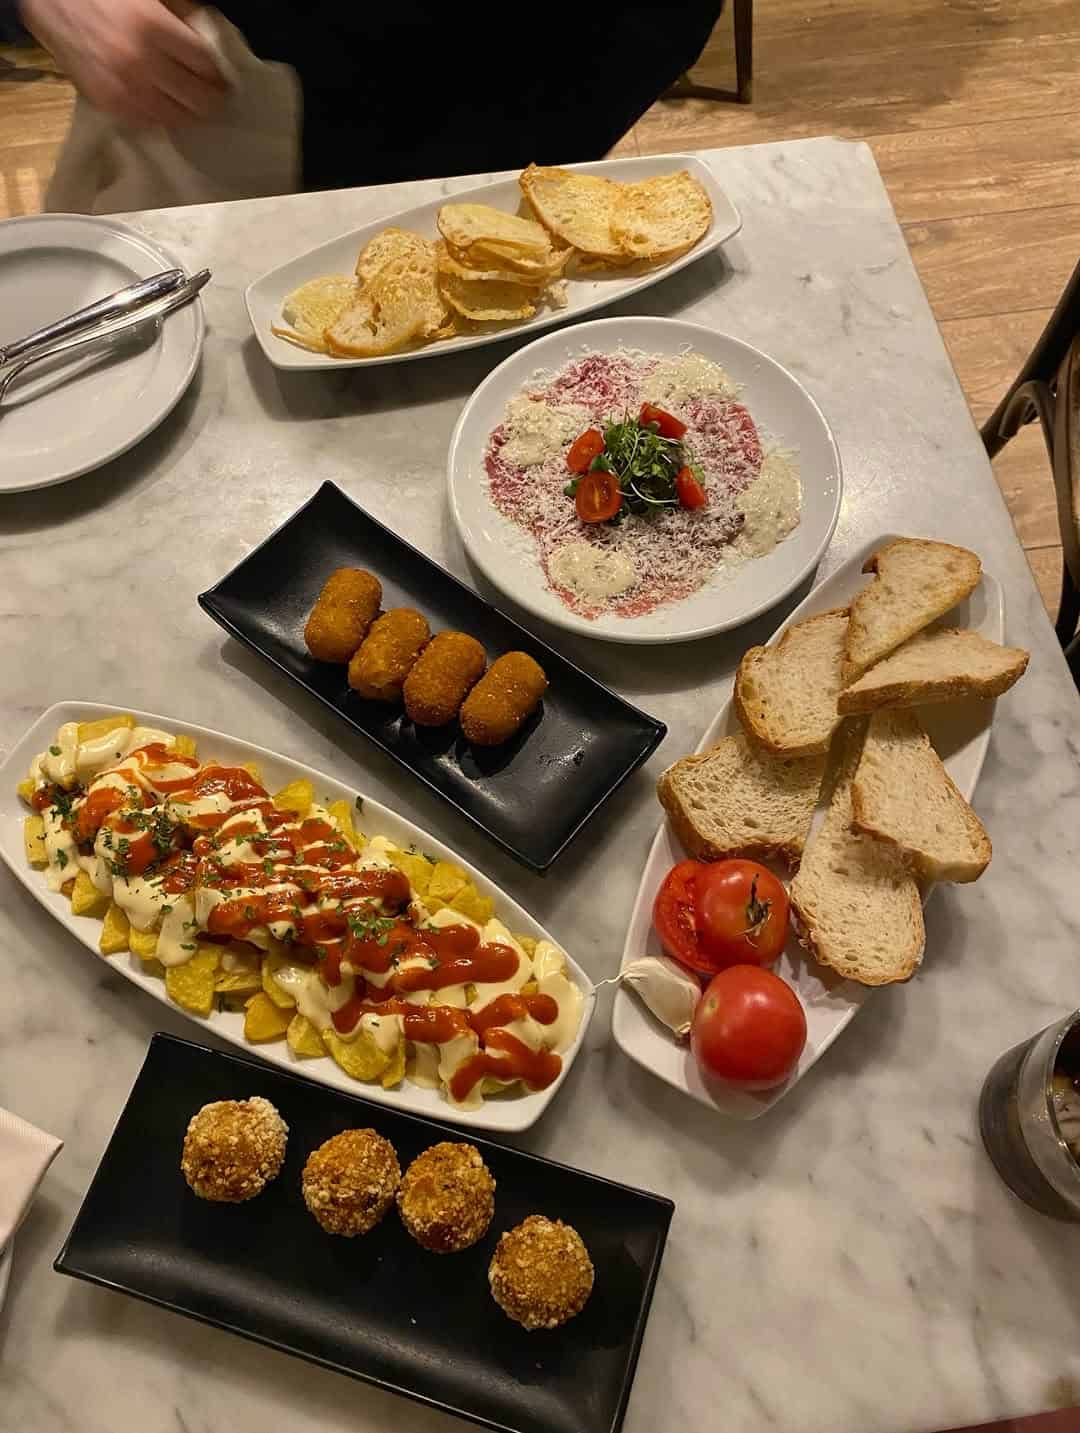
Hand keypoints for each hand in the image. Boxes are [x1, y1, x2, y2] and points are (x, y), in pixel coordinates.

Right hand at [19, 0, 226, 126]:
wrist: (53, 2)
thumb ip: (181, 15)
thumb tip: (208, 41)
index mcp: (153, 26)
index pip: (205, 64)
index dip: (219, 74)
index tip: (224, 80)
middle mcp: (141, 61)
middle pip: (197, 98)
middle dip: (212, 99)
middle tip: (217, 99)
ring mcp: (123, 86)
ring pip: (175, 117)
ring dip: (191, 115)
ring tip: (196, 109)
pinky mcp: (107, 102)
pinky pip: (147, 122)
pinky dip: (162, 119)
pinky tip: (167, 111)